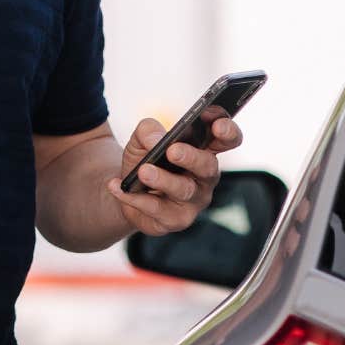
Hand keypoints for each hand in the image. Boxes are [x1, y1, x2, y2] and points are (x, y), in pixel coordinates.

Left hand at [107, 111, 242, 235]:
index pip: (227, 140)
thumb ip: (148, 131)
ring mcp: (193, 201)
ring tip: (143, 171)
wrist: (126, 190)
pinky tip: (117, 186)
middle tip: (172, 150)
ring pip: (183, 191)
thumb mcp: (141, 139)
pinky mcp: (175, 220)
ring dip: (162, 180)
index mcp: (204, 151)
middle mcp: (204, 178)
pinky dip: (134, 197)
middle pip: (208, 167)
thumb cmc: (144, 159)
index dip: (227, 132)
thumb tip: (155, 140)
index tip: (216, 124)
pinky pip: (156, 209)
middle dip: (191, 157)